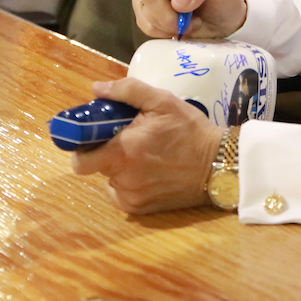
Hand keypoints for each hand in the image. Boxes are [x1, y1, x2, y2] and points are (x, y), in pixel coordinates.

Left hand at [72, 77, 223, 214]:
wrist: (220, 164)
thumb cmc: (190, 130)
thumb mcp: (162, 101)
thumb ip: (127, 91)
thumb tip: (96, 90)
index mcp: (123, 151)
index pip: (80, 157)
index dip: (82, 144)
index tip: (92, 134)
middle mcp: (122, 178)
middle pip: (94, 167)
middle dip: (102, 153)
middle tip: (122, 141)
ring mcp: (131, 197)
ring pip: (110, 179)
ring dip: (119, 167)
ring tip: (145, 154)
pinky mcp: (140, 210)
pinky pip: (122, 194)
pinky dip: (129, 183)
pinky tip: (150, 172)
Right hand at [134, 0, 247, 38]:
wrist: (222, 21)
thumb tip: (178, 1)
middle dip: (168, 11)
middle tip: (189, 17)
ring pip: (143, 5)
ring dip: (167, 22)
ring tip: (187, 22)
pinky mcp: (143, 7)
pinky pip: (143, 22)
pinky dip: (162, 30)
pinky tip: (178, 26)